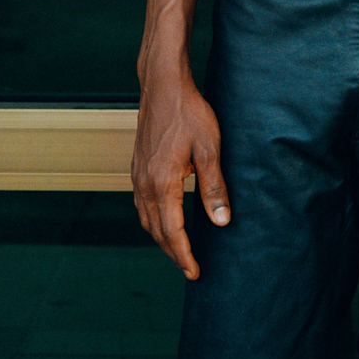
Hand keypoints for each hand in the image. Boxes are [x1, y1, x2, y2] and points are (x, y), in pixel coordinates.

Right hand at [132, 70, 229, 278]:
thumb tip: (221, 222)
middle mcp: (144, 184)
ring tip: (179, 250)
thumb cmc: (189, 113)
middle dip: (173, 253)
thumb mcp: (209, 148)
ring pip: (146, 219)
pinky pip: (142, 204)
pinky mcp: (137, 166)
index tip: (195, 273)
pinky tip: (164, 219)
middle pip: (156, 231)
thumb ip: (214, 187)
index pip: (172, 232)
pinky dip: (153, 220)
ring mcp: (138, 175)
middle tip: (190, 268)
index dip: (184, 256)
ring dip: (162, 238)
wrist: (163, 86)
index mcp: (162, 183)